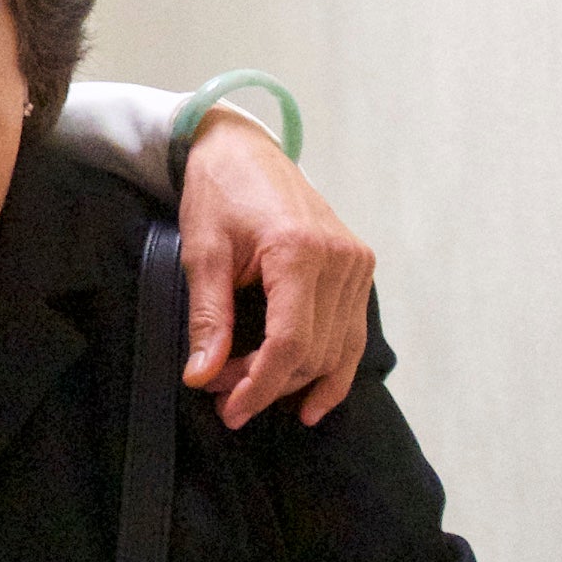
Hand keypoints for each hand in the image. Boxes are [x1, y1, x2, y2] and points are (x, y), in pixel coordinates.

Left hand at [175, 107, 374, 427]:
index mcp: (299, 251)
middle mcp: (340, 259)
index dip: (259, 385)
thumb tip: (202, 377)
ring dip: (294, 381)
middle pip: (313, 352)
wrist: (243, 151)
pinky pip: (352, 333)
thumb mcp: (202, 253)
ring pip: (337, 350)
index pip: (289, 343)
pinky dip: (331, 369)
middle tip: (220, 393)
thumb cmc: (218, 194)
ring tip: (248, 392)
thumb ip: (208, 318)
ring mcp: (357, 263)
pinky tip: (309, 400)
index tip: (229, 410)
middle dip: (267, 383)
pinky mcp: (359, 267)